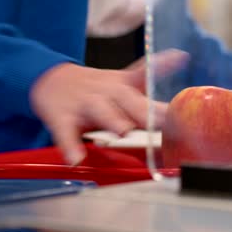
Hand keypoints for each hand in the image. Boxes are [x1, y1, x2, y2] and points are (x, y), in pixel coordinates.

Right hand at [30, 49, 187, 164]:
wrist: (51, 79)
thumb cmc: (96, 90)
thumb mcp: (123, 84)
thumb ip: (149, 95)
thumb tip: (178, 94)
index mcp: (123, 84)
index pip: (146, 76)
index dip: (164, 77)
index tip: (180, 73)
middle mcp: (106, 91)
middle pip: (127, 98)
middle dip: (143, 110)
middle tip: (159, 122)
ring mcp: (84, 103)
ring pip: (100, 110)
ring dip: (112, 120)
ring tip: (123, 132)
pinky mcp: (61, 117)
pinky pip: (65, 132)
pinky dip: (70, 145)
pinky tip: (76, 157)